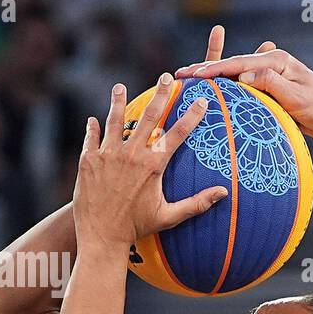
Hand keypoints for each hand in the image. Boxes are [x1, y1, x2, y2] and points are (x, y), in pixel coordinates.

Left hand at [73, 75, 225, 248]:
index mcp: (153, 166)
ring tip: (120, 87)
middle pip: (148, 117)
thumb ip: (197, 203)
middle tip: (166, 78)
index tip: (201, 101)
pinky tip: (94, 120)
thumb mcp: (169, 216)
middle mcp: (130, 155)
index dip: (191, 116)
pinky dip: (94, 128)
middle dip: (160, 95)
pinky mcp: (88, 160)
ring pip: (115, 120)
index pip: (177, 134)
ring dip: (118, 101)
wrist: (101, 236)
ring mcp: (107, 155)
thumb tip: (224, 193)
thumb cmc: (137, 227)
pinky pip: (92, 137)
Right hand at [175, 42, 312, 143]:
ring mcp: (273, 76)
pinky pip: (245, 87)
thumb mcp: (296, 97)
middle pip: (233, 66)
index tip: (193, 75)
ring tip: (190, 80)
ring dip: (214, 79)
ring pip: (237, 76)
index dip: (214, 70)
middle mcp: (273, 64)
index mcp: (277, 61)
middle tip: (180, 75)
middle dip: (206, 70)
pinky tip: (214, 91)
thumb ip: (270, 84)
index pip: (239, 65)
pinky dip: (228, 88)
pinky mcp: (273, 90)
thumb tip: (243, 76)